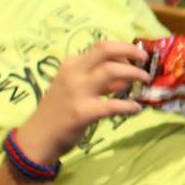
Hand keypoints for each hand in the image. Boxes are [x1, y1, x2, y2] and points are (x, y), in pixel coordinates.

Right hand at [14, 39, 148, 163]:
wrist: (39, 137)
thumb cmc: (59, 111)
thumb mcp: (74, 88)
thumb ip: (98, 81)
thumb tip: (126, 78)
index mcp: (72, 64)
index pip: (102, 47)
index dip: (123, 49)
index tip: (134, 58)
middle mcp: (74, 72)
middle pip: (106, 50)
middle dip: (130, 51)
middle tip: (144, 60)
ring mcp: (77, 91)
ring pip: (111, 71)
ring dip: (133, 74)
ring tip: (145, 82)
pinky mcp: (82, 112)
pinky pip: (113, 105)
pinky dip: (129, 106)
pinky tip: (136, 109)